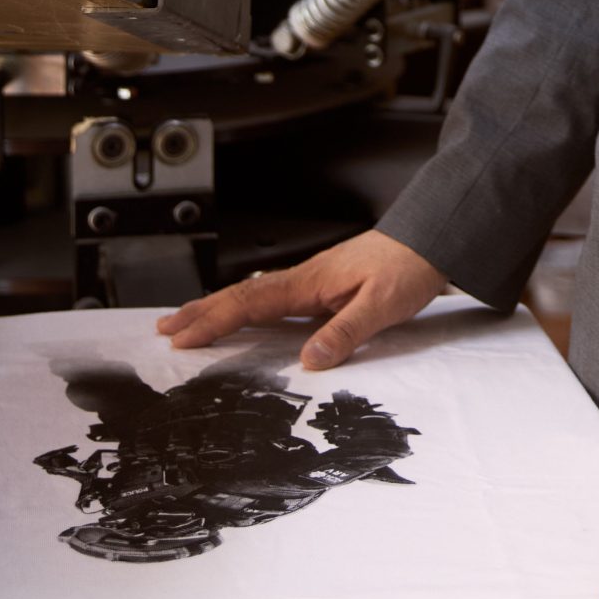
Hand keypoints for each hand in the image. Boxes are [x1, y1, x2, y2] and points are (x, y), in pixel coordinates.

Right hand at [155, 230, 446, 370]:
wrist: (434, 237)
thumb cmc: (409, 266)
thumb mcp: (383, 305)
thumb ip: (346, 332)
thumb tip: (308, 361)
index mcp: (311, 281)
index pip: (251, 302)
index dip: (214, 321)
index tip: (182, 337)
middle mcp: (305, 278)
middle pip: (242, 294)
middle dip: (200, 312)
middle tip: (164, 329)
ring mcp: (312, 281)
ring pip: (253, 294)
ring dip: (217, 308)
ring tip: (186, 322)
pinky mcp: (323, 286)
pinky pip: (273, 297)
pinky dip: (245, 306)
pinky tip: (240, 316)